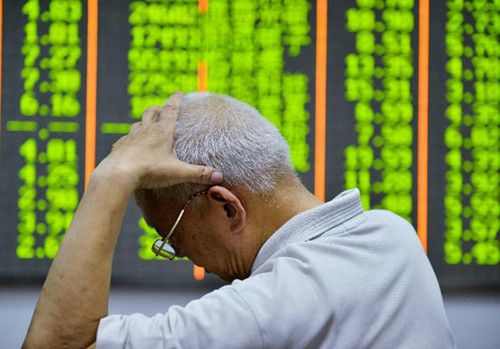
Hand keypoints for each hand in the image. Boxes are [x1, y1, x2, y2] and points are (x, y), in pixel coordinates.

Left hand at [96, 91, 222, 189]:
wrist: (118, 174)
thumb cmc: (149, 170)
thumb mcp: (178, 173)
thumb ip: (199, 173)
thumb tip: (219, 176)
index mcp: (162, 131)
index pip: (171, 110)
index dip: (176, 100)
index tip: (179, 92)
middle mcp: (146, 130)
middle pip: (151, 113)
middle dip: (158, 109)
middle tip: (161, 108)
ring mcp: (131, 138)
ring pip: (137, 124)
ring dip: (143, 122)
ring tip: (146, 125)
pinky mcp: (120, 147)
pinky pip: (125, 139)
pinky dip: (129, 139)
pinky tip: (130, 145)